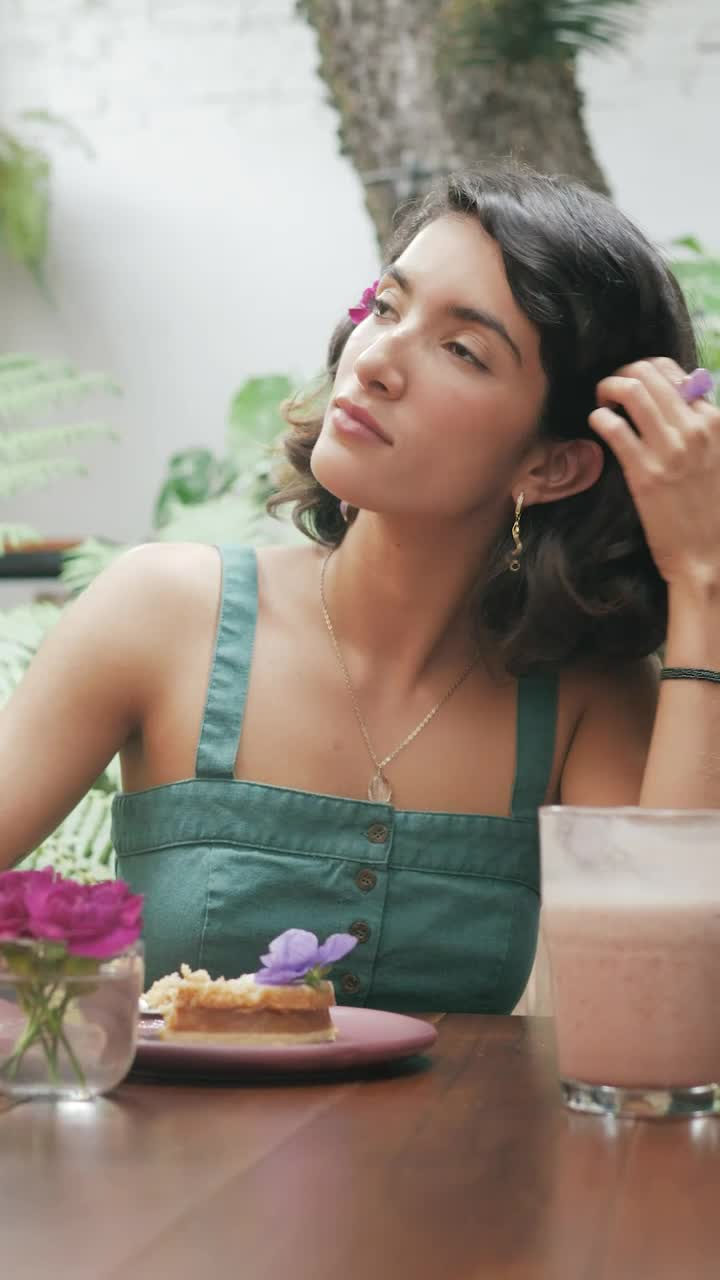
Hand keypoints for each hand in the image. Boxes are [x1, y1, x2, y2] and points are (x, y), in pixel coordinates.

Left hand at [589, 357, 719, 588]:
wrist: (707, 557)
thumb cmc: (710, 511)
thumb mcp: (717, 458)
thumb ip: (700, 427)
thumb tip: (679, 395)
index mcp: (714, 421)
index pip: (673, 371)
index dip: (644, 371)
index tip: (632, 387)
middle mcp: (694, 429)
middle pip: (648, 372)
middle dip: (621, 373)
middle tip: (610, 392)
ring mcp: (670, 451)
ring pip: (631, 390)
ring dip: (608, 387)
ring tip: (602, 402)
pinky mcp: (645, 474)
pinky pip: (614, 428)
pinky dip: (599, 418)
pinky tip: (597, 424)